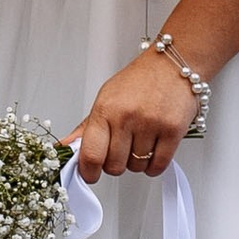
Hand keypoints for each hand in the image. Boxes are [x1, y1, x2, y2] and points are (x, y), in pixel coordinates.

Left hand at [70, 48, 196, 180]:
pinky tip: (153, 149)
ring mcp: (150, 124)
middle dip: (116, 164)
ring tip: (141, 141)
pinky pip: (158, 165)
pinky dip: (154, 164)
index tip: (90, 175)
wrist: (173, 64)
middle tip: (121, 149)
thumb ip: (86, 128)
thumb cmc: (139, 81)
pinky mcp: (172, 130)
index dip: (89, 172)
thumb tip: (65, 147)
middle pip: (114, 166)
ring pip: (136, 167)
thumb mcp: (106, 99)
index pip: (91, 154)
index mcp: (105, 109)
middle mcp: (126, 117)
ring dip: (137, 162)